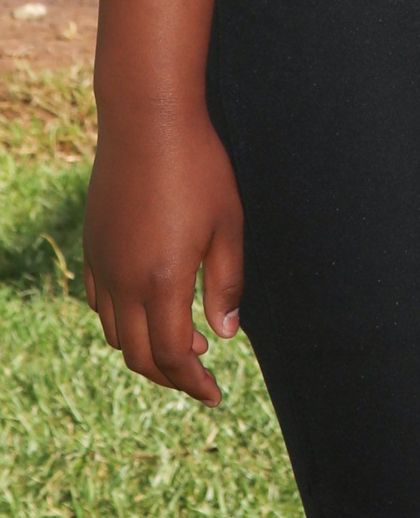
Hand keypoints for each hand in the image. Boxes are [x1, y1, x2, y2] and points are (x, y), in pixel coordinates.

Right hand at [82, 108, 245, 405]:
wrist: (147, 122)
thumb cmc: (198, 168)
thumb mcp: (227, 225)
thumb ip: (226, 284)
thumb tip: (225, 334)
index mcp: (164, 281)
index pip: (175, 357)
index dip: (195, 383)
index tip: (216, 395)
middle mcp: (125, 283)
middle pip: (140, 356)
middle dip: (172, 377)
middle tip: (202, 378)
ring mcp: (104, 267)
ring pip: (115, 335)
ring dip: (146, 351)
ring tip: (185, 344)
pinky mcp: (93, 249)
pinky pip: (100, 306)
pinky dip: (122, 324)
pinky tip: (149, 310)